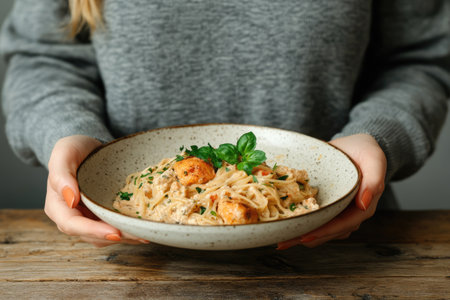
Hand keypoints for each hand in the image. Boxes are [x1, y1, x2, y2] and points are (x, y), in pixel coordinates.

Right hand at [44, 135, 149, 246]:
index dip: (93, 231)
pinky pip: (116, 228)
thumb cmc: (74, 149)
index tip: (114, 232)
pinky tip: (145, 229)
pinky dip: (129, 230)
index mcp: (58, 207)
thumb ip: (61, 174)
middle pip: (93, 236)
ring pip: (107, 236)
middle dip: (117, 236)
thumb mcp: (64, 153)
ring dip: (127, 237)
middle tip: (140, 236)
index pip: (73, 225)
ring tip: (146, 234)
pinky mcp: (104, 218)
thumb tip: (70, 199)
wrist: (88, 149)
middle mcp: (73, 218)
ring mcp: (90, 220)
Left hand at [277, 134, 386, 248]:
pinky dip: (301, 222)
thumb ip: (374, 181)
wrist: (356, 146)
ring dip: (301, 235)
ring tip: (281, 239)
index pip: (343, 224)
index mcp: (362, 207)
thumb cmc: (366, 152)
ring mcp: (337, 211)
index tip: (306, 236)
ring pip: (320, 229)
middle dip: (306, 237)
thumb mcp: (374, 160)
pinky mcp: (326, 206)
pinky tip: (286, 225)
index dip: (324, 232)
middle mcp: (349, 213)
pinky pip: (314, 217)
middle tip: (284, 242)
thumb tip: (364, 204)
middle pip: (328, 232)